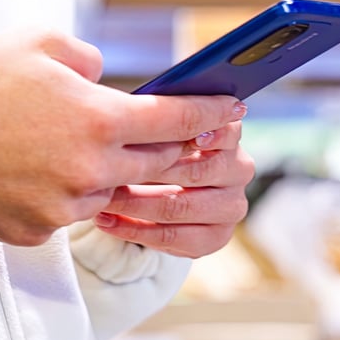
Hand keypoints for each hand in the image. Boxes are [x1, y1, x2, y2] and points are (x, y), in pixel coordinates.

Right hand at [0, 30, 245, 245]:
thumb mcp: (34, 42)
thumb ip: (86, 57)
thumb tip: (102, 77)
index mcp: (96, 119)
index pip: (178, 123)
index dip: (211, 116)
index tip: (230, 112)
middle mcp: (88, 170)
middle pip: (156, 166)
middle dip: (169, 149)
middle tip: (168, 134)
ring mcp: (61, 208)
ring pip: (109, 191)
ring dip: (106, 171)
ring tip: (65, 145)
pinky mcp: (33, 231)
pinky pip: (66, 214)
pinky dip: (61, 194)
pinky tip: (27, 168)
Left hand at [91, 121, 254, 257]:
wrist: (152, 192)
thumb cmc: (149, 148)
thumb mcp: (150, 129)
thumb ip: (154, 117)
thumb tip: (132, 101)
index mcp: (228, 135)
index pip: (225, 131)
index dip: (204, 134)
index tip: (178, 136)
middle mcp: (238, 170)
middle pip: (198, 172)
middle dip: (149, 171)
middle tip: (111, 170)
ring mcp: (231, 206)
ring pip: (181, 207)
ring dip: (136, 205)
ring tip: (102, 199)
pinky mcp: (216, 237)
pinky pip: (174, 238)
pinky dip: (135, 231)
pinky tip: (107, 221)